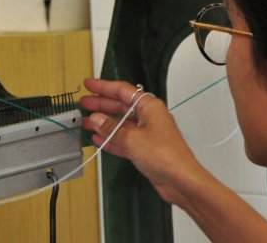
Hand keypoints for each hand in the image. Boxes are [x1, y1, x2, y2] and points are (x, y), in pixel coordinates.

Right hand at [81, 77, 201, 205]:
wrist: (181, 181)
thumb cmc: (166, 156)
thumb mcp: (132, 139)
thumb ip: (110, 128)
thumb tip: (96, 119)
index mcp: (149, 106)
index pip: (122, 90)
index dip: (103, 87)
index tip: (89, 84)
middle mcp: (149, 117)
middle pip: (120, 106)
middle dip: (101, 104)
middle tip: (84, 103)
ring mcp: (147, 134)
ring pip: (121, 124)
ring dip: (103, 123)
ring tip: (86, 121)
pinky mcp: (145, 149)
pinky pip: (123, 140)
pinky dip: (110, 139)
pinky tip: (98, 138)